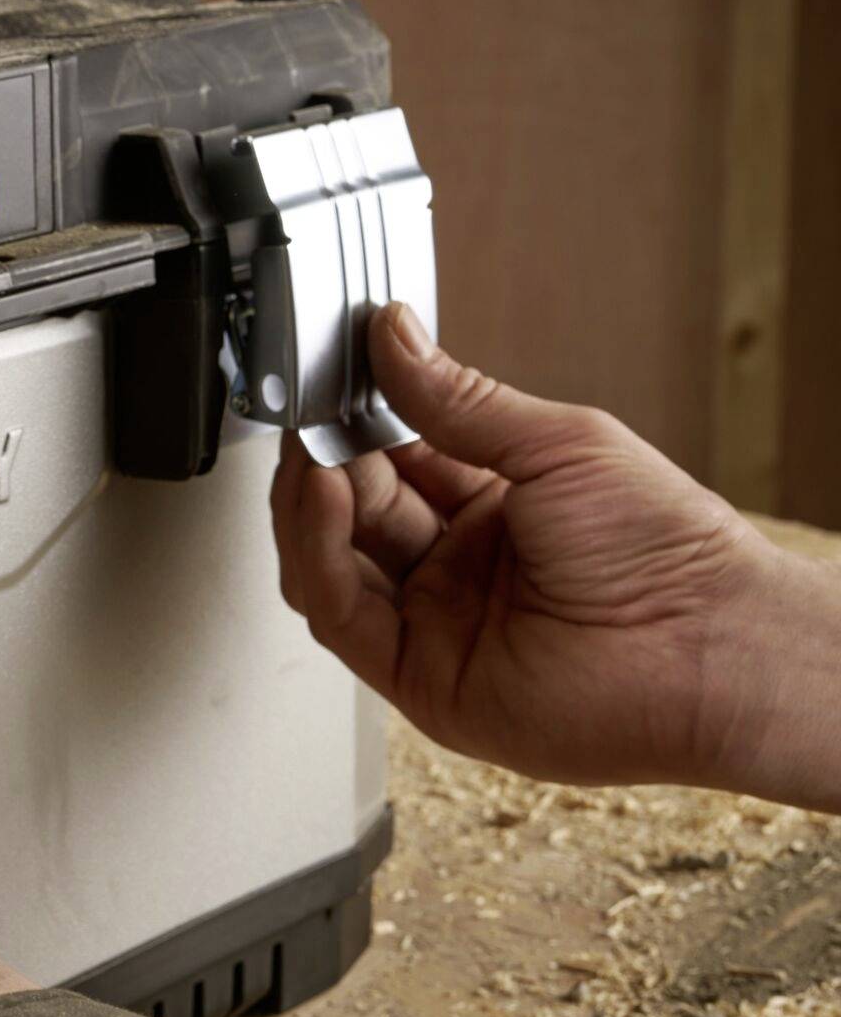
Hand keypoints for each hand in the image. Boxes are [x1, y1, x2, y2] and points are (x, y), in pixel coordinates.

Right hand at [273, 302, 840, 809]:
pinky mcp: (418, 678)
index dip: (355, 421)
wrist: (707, 648)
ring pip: (330, 564)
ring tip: (313, 451)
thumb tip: (395, 337)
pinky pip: (342, 616)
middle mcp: (456, 569)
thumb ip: (458, 398)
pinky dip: (319, 555)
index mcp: (494, 509)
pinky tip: (325, 497)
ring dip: (310, 505)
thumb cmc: (668, 552)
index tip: (330, 376)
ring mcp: (434, 624)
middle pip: (351, 510)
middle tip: (311, 411)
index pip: (393, 459)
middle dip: (325, 457)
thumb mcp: (557, 443)